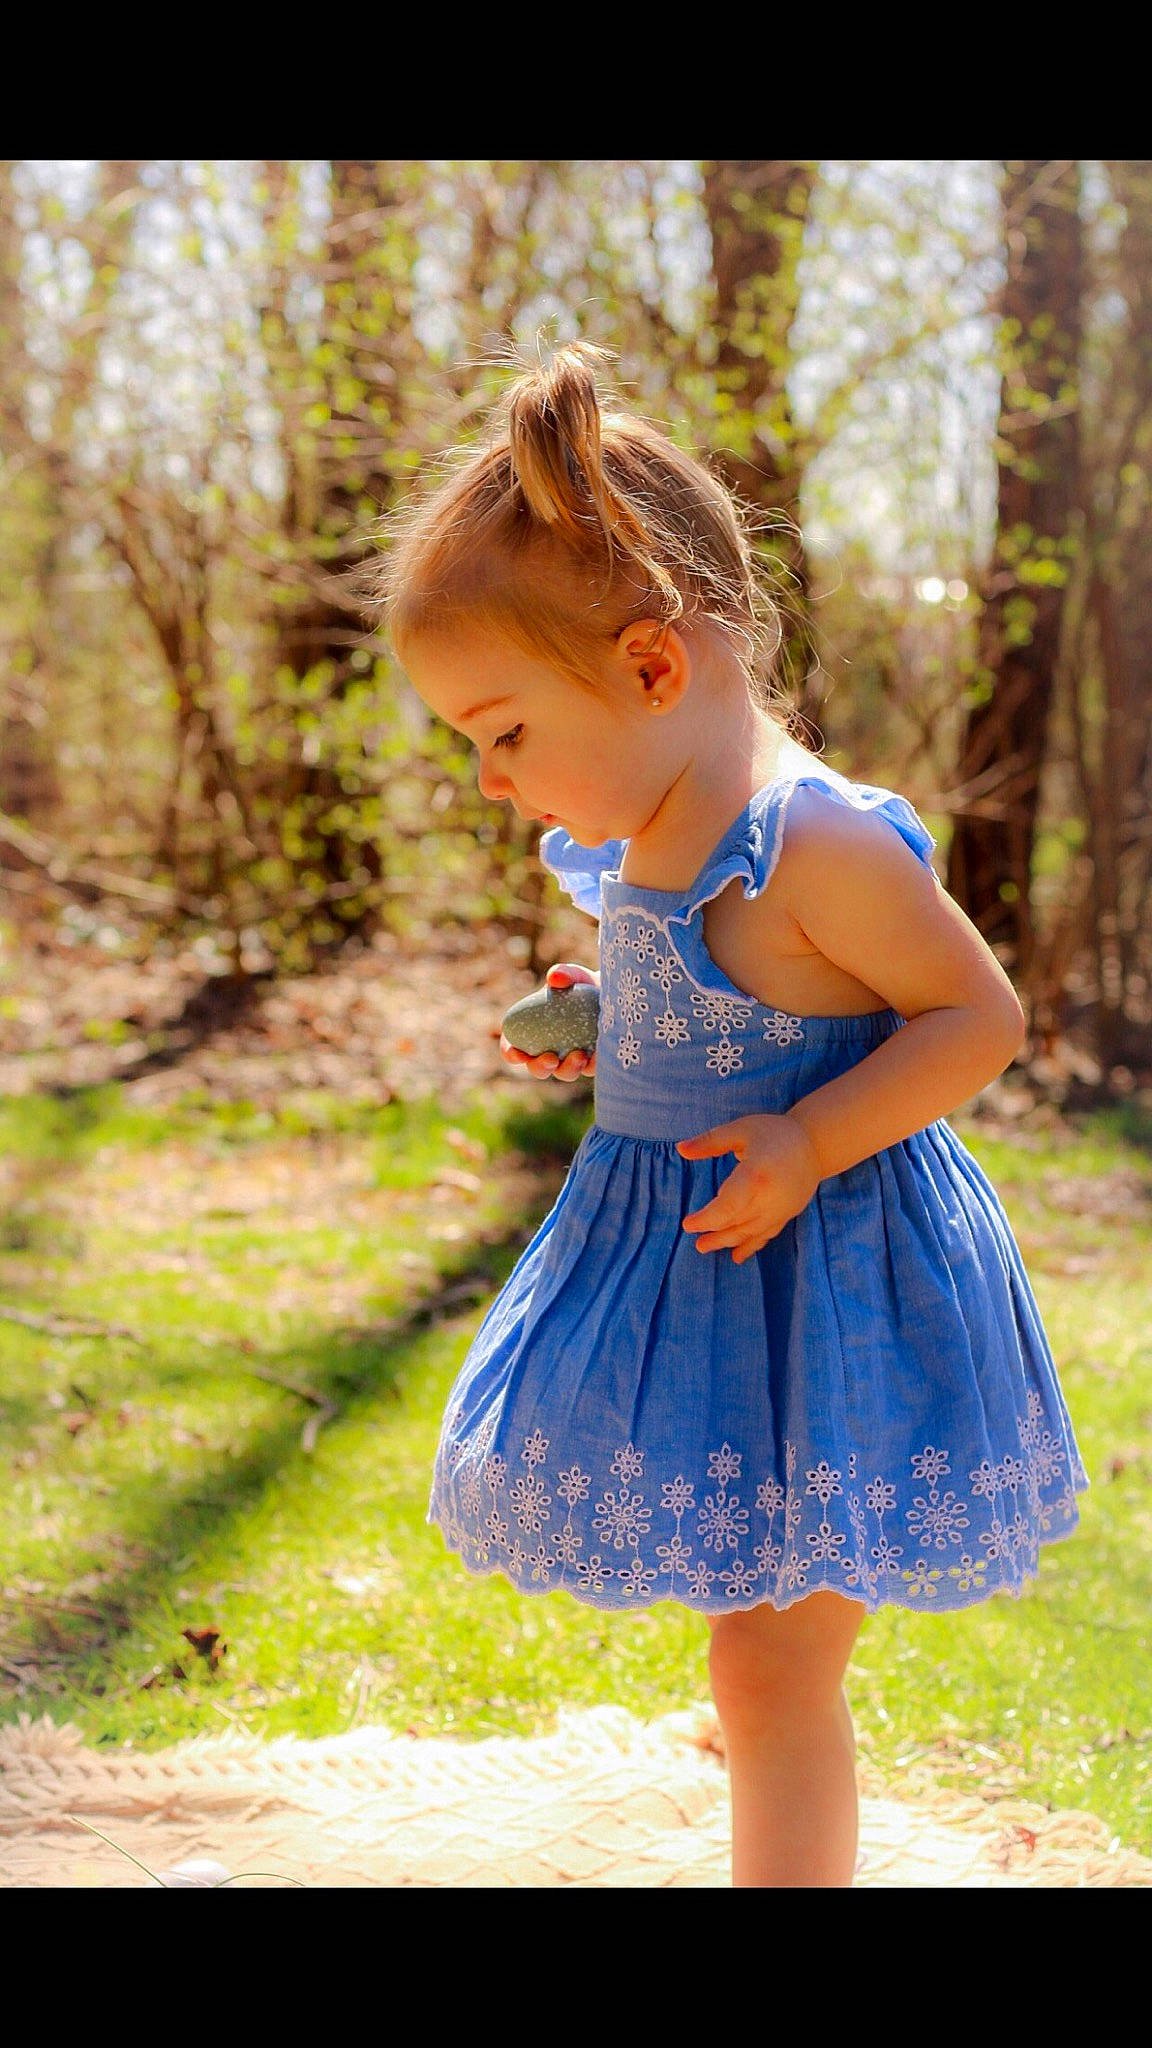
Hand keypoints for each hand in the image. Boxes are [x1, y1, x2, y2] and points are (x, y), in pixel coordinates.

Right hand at [500, 962, 598, 1082]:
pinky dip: (593, 1063)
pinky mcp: (593, 1062)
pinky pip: (591, 1068)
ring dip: (568, 1069)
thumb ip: (563, 973)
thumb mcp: (574, 976)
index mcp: (532, 1031)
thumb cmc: (582, 984)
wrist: (611, 992)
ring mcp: (571, 1059)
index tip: (516, 1054)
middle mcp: (549, 1050)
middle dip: (540, 1068)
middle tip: (549, 1059)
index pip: (513, 1047)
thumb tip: (554, 978)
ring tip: (579, 1055)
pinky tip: (598, 1054)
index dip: (511, 1053)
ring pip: (564, 1073)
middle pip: (538, 1068)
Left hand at [677, 1113, 821, 1261]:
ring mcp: (780, 1209)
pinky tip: (738, 1256)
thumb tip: (681, 1149)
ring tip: (707, 1247)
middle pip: (737, 1223)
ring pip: (750, 1232)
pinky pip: (767, 1234)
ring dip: (728, 1242)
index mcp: (756, 1175)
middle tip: (696, 1243)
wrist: (816, 1144)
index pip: (727, 1207)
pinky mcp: (787, 1214)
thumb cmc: (774, 1133)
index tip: (688, 1224)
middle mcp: (769, 1198)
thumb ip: (710, 1142)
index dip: (706, 1219)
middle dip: (714, 1234)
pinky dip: (752, 1246)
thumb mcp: (741, 1129)